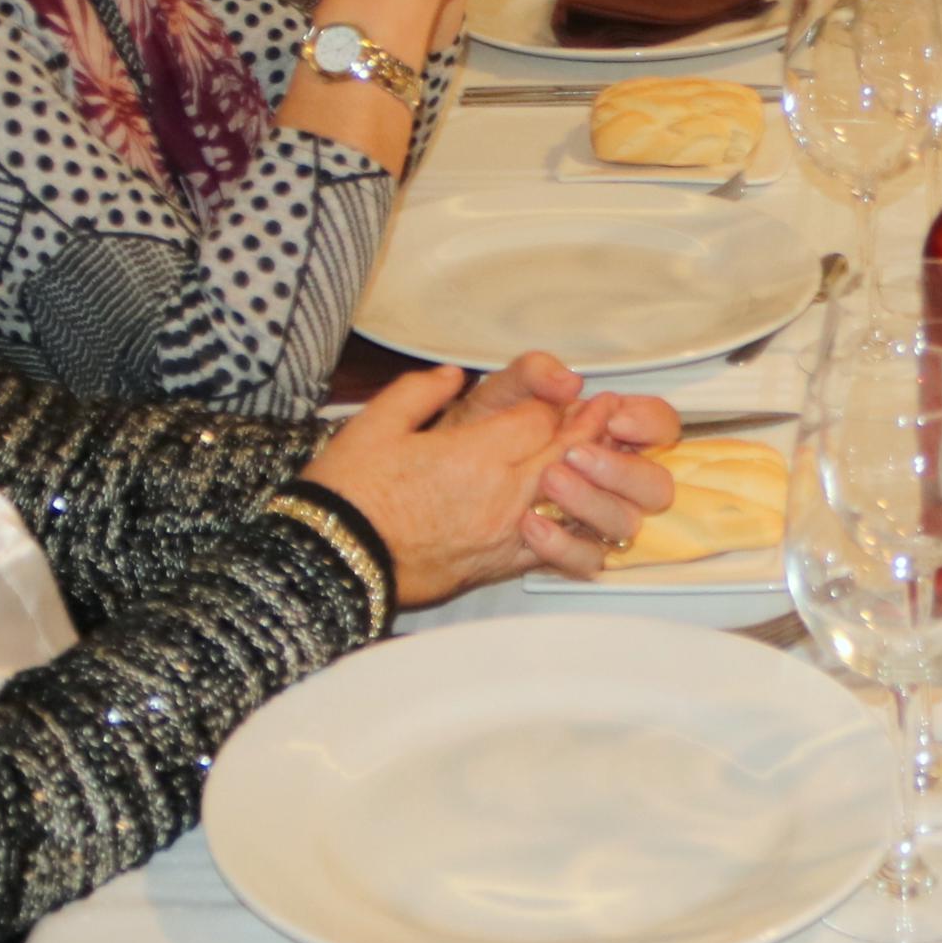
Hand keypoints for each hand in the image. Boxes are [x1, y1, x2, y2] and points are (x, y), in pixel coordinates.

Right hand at [305, 354, 680, 603]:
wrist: (331, 565)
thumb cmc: (348, 494)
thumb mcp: (375, 425)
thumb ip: (418, 392)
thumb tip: (449, 376)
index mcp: (473, 455)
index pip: (537, 420)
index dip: (554, 403)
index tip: (571, 392)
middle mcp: (500, 495)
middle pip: (564, 454)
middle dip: (588, 431)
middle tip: (610, 412)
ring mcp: (504, 534)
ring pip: (570, 500)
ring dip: (592, 477)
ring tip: (608, 458)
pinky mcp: (498, 566)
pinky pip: (555, 549)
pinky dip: (578, 528)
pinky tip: (587, 516)